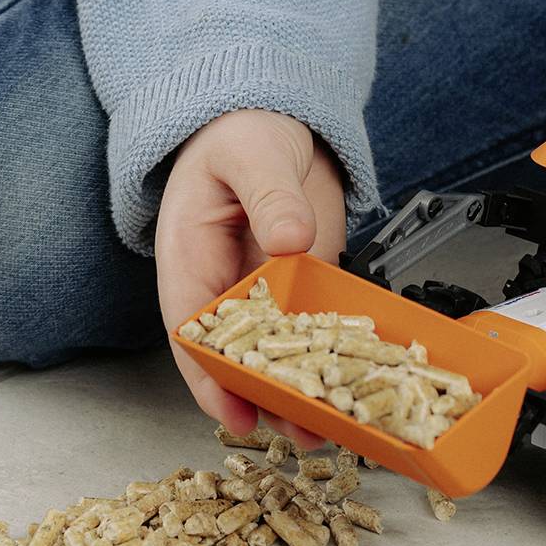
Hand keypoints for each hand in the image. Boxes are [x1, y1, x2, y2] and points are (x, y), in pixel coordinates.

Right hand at [155, 108, 346, 446]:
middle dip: (264, 398)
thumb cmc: (240, 131)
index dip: (211, 378)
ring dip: (300, 390)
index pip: (193, 330)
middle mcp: (227, 283)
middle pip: (237, 355)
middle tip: (297, 430)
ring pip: (279, 353)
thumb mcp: (251, 156)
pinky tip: (354, 384)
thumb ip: (269, 195)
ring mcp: (269, 287)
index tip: (234, 411)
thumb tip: (287, 237)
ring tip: (330, 426)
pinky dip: (332, 358)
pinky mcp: (306, 282)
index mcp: (191, 256)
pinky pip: (316, 328)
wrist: (275, 115)